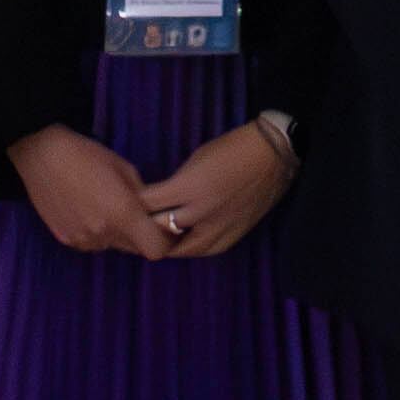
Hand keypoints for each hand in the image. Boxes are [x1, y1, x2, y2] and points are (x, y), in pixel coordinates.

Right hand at [6, 122, 171, 256]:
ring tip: (105, 206)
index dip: (164, 241)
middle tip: (136, 213)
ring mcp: (83, 240)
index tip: (164, 227)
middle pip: (134, 249)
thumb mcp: (125, 169)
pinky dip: (97, 233)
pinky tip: (87, 210)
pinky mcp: (66, 240)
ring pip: (112, 246)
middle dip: (141, 235)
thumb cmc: (87, 155)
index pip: (156, 249)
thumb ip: (143, 196)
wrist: (43, 156)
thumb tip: (154, 212)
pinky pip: (92, 243)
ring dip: (117, 234)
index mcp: (123, 214)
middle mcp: (104, 233)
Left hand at [135, 121, 294, 259]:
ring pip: (180, 248)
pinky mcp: (232, 236)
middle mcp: (200, 211)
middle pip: (159, 230)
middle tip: (136, 226)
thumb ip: (175, 185)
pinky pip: (205, 250)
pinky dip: (191, 247)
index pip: (146, 204)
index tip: (127, 204)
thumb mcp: (195, 160)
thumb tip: (157, 202)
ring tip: (159, 238)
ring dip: (167, 243)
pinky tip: (186, 242)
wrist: (272, 155)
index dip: (132, 206)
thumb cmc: (231, 149)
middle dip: (144, 228)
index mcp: (188, 186)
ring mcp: (218, 227)